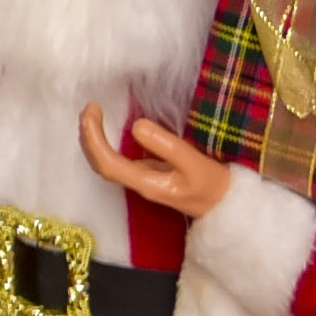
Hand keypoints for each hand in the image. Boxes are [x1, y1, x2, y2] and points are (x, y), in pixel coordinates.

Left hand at [82, 104, 236, 217]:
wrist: (227, 207)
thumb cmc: (213, 186)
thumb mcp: (195, 164)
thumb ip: (166, 146)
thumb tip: (136, 127)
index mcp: (146, 184)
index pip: (106, 164)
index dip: (93, 138)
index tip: (93, 110)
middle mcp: (139, 184)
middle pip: (99, 164)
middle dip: (88, 136)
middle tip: (89, 107)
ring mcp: (141, 180)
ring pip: (105, 163)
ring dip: (93, 139)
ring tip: (93, 114)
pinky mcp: (147, 175)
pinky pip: (115, 160)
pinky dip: (104, 143)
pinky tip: (106, 128)